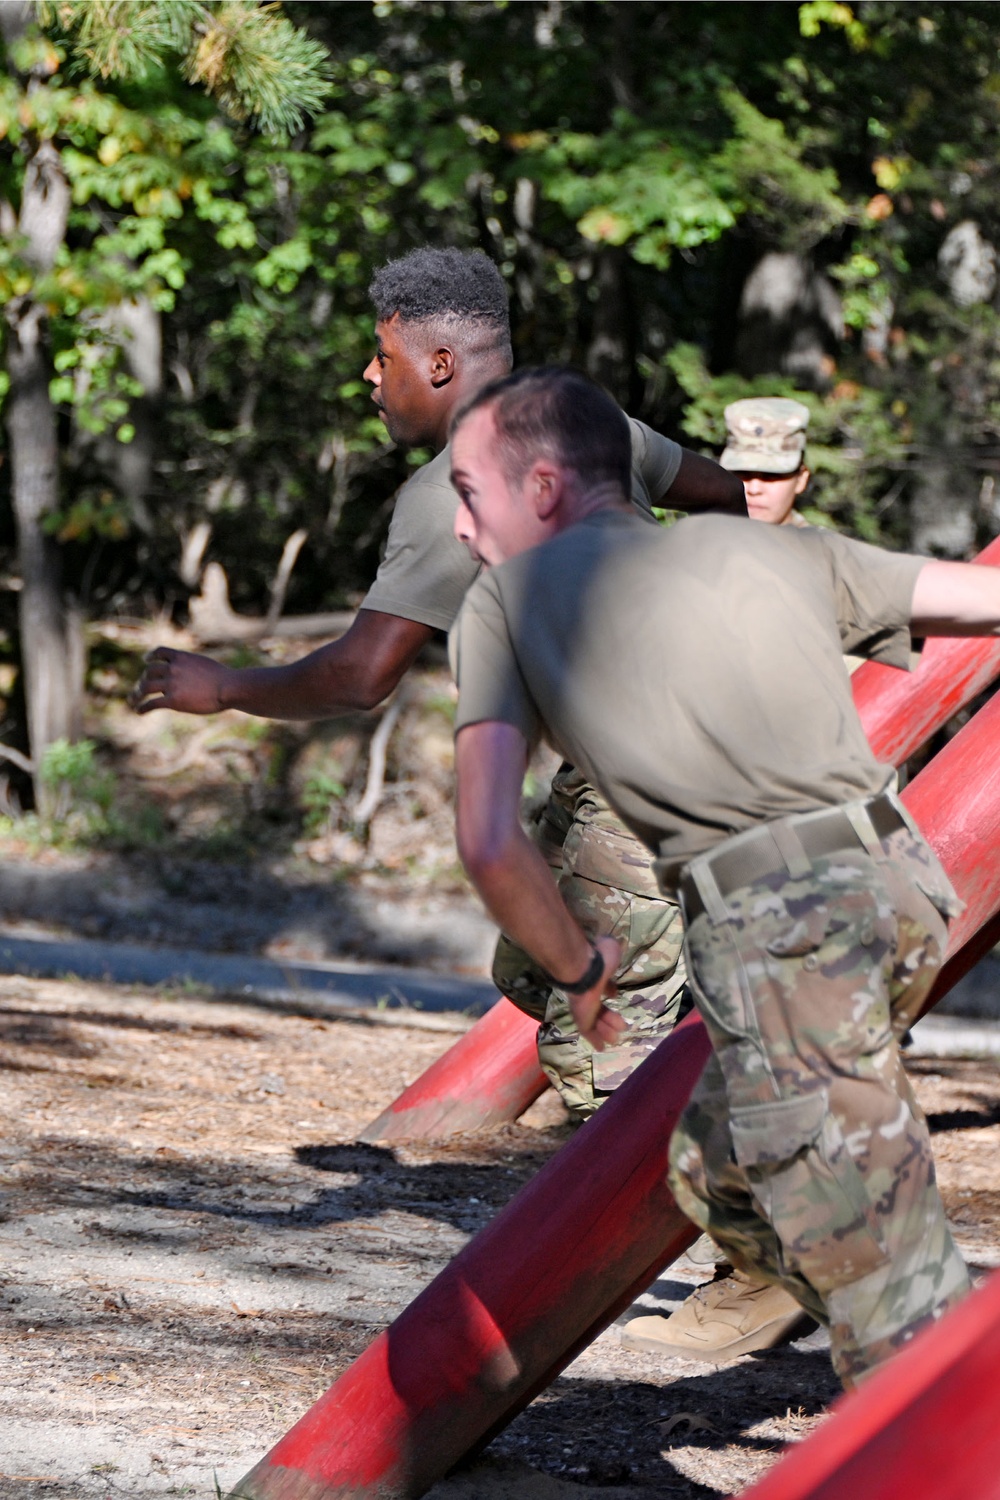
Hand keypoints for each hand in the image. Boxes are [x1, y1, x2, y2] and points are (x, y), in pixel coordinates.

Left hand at [129, 647, 227, 714]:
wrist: (229, 687)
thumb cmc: (225, 679)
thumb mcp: (205, 665)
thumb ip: (193, 668)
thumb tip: (191, 676)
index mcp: (181, 657)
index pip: (160, 652)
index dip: (151, 656)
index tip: (147, 660)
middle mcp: (173, 668)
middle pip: (150, 671)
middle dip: (144, 680)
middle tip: (141, 688)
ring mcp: (172, 684)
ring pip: (146, 687)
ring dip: (137, 693)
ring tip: (134, 699)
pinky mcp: (173, 700)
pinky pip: (152, 703)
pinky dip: (142, 707)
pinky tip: (139, 711)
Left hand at [568, 936, 626, 1051]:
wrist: (582, 969)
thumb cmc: (599, 959)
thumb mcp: (611, 950)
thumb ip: (611, 949)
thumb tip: (612, 944)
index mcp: (595, 976)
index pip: (603, 985)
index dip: (609, 990)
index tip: (614, 993)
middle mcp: (588, 992)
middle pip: (599, 1008)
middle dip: (608, 1016)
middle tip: (621, 1026)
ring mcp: (583, 1006)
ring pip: (595, 1021)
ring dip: (606, 1030)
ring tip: (616, 1040)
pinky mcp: (581, 1018)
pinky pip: (588, 1031)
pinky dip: (594, 1039)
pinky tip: (601, 1048)